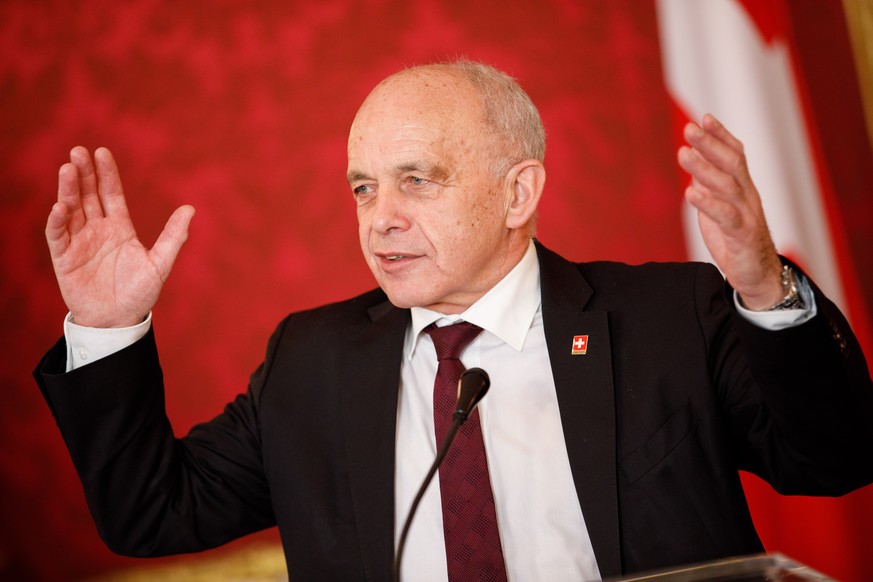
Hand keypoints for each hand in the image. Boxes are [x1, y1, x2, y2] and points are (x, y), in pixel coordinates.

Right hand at [46, 147, 194, 326]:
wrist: (118, 322)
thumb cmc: (140, 294)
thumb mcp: (160, 264)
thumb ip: (173, 237)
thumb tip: (190, 209)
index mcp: (120, 228)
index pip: (111, 194)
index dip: (106, 174)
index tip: (102, 152)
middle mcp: (98, 230)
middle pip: (88, 195)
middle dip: (83, 174)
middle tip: (78, 151)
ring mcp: (80, 242)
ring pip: (71, 209)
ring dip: (68, 190)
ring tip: (67, 169)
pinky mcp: (65, 258)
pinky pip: (58, 235)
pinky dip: (57, 221)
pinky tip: (60, 207)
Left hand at [678, 115, 782, 309]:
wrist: (756, 275)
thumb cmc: (735, 239)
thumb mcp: (719, 207)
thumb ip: (709, 185)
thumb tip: (693, 161)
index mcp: (743, 188)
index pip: (736, 155)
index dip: (721, 136)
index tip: (703, 118)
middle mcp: (748, 196)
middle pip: (732, 163)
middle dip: (710, 144)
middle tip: (689, 129)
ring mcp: (747, 215)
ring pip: (728, 186)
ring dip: (704, 168)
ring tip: (683, 153)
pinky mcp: (742, 236)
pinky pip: (726, 216)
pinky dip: (708, 203)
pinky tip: (690, 192)